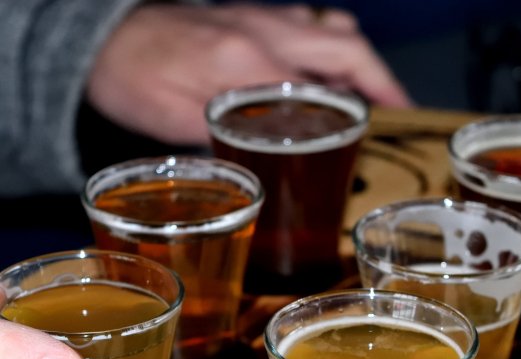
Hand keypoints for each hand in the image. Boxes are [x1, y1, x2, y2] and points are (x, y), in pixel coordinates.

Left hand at [86, 3, 411, 144]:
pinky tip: (323, 76)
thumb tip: (270, 159)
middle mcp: (263, 29)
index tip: (396, 118)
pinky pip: (305, 24)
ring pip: (328, 27)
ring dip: (357, 59)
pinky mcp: (249, 17)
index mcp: (247, 59)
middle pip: (343, 43)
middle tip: (398, 108)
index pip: (325, 76)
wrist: (103, 41)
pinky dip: (327, 48)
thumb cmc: (133, 80)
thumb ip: (227, 135)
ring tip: (367, 96)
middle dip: (379, 75)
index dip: (368, 97)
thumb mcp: (174, 120)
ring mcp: (258, 17)